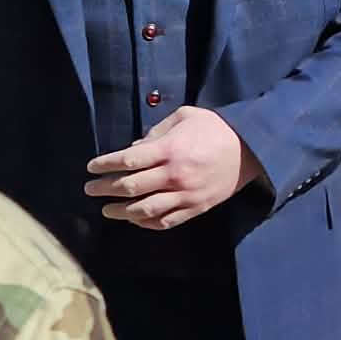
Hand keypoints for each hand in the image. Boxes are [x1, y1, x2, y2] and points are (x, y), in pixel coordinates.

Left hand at [85, 107, 263, 229]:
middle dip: (105, 189)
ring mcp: (185, 195)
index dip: (105, 164)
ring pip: (145, 210)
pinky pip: (165, 221)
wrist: (250, 149)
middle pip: (131, 187)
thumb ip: (156, 132)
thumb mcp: (184, 116)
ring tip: (106, 210)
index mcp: (170, 150)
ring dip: (121, 212)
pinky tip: (134, 219)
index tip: (91, 167)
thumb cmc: (215, 127)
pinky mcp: (195, 208)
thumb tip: (133, 149)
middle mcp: (174, 175)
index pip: (127, 160)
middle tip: (90, 189)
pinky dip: (146, 223)